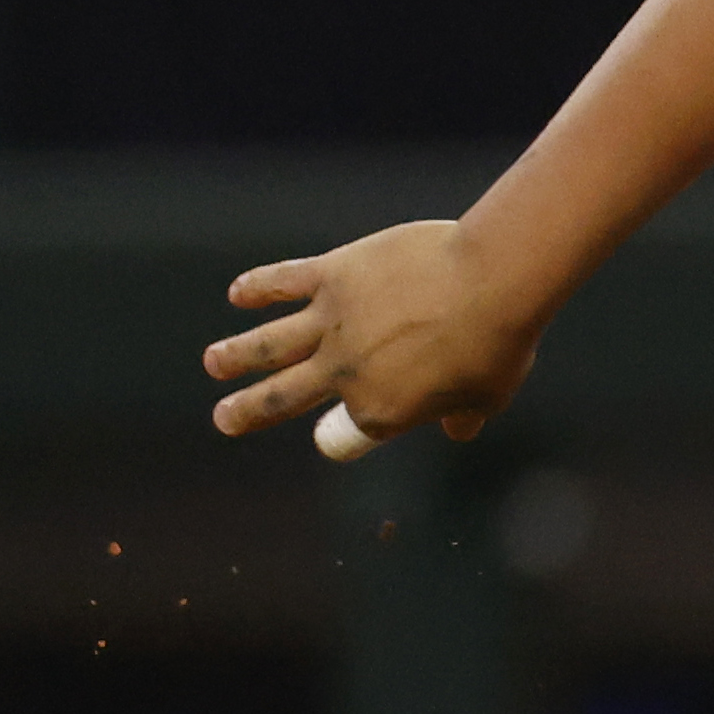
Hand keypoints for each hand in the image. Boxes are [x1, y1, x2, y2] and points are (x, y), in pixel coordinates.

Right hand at [210, 217, 542, 454]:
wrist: (491, 283)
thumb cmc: (499, 344)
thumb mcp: (489, 395)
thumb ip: (464, 417)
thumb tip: (458, 430)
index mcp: (380, 411)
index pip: (341, 436)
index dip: (337, 438)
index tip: (333, 433)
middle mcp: (345, 372)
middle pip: (282, 398)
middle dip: (248, 410)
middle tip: (223, 419)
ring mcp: (332, 323)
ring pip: (267, 345)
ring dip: (236, 354)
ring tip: (214, 363)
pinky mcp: (332, 275)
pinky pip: (282, 282)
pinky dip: (257, 288)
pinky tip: (239, 294)